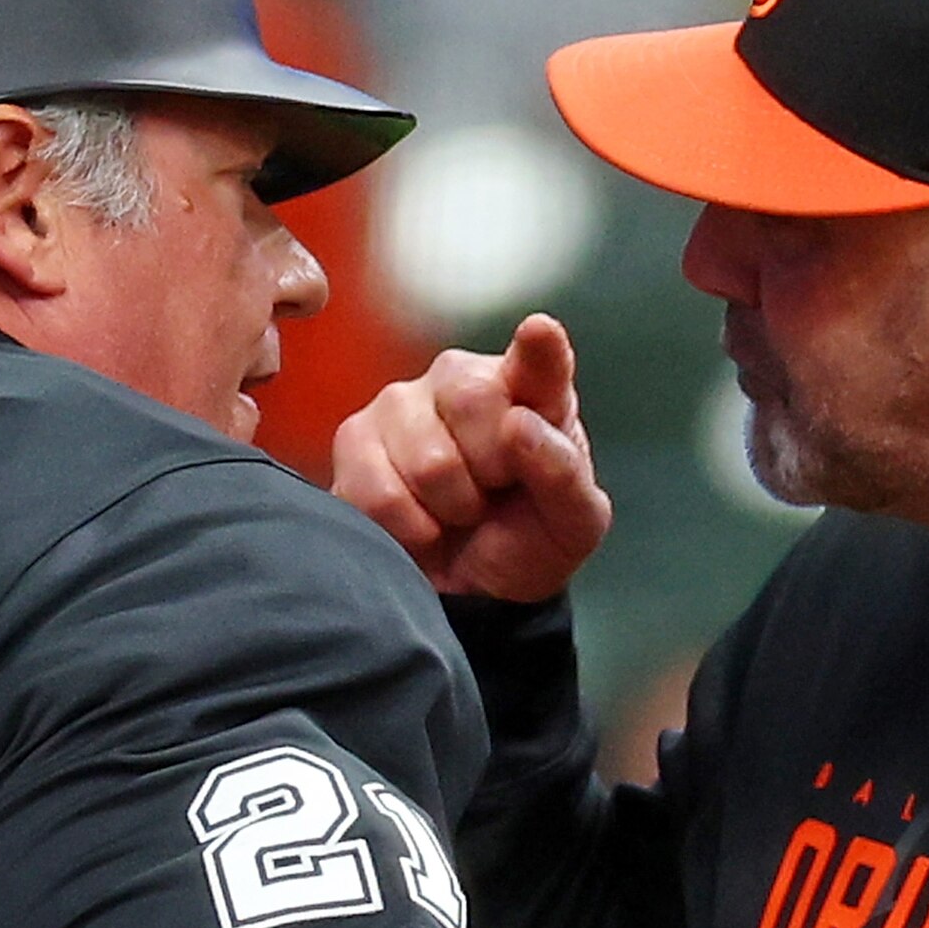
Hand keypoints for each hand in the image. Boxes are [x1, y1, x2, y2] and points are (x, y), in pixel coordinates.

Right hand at [330, 315, 611, 604]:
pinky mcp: (355, 441)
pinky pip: (378, 491)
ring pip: (425, 459)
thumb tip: (518, 424)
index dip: (539, 349)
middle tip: (492, 495)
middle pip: (471, 400)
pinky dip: (409, 529)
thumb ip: (564, 474)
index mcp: (529, 389)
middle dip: (488, 471)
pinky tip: (421, 527)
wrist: (472, 594)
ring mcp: (402, 405)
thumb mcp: (573, 524)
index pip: (537, 360)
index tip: (539, 333)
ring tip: (457, 513)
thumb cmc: (528, 542)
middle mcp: (461, 380)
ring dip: (448, 508)